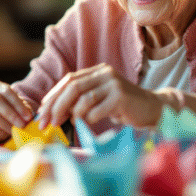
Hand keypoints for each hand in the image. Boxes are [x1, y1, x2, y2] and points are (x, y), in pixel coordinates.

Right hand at [0, 79, 33, 144]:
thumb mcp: (7, 103)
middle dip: (11, 114)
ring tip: (14, 131)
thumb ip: (18, 107)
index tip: (28, 116)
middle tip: (22, 125)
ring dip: (4, 123)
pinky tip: (3, 134)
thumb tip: (30, 116)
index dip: (18, 104)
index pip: (5, 91)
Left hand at [37, 63, 161, 128]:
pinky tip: (88, 123)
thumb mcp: (100, 99)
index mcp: (97, 71)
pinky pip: (97, 110)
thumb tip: (54, 112)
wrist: (153, 109)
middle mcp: (105, 73)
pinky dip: (88, 119)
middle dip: (56, 105)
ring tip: (70, 123)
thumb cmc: (123, 107)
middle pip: (73, 87)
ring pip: (83, 98)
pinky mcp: (121, 97)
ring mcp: (114, 84)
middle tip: (48, 122)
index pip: (69, 80)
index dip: (53, 95)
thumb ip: (81, 100)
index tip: (42, 110)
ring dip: (72, 113)